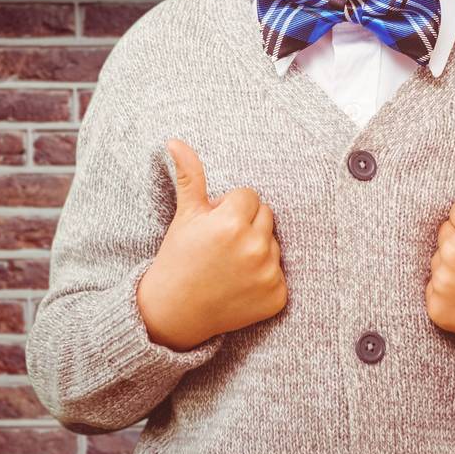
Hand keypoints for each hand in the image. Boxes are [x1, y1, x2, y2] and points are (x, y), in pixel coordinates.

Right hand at [137, 140, 287, 351]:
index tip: (213, 228)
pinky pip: (280, 273)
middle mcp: (254, 247)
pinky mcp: (276, 297)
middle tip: (221, 246)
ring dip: (257, 249)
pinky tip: (240, 286)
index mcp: (231, 222)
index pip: (249, 196)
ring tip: (229, 266)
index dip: (228, 209)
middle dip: (246, 225)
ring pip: (274, 243)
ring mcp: (267, 274)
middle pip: (266, 216)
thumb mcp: (185, 215)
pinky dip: (264, 278)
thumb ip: (190, 175)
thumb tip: (174, 140)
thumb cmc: (179, 257)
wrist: (173, 313)